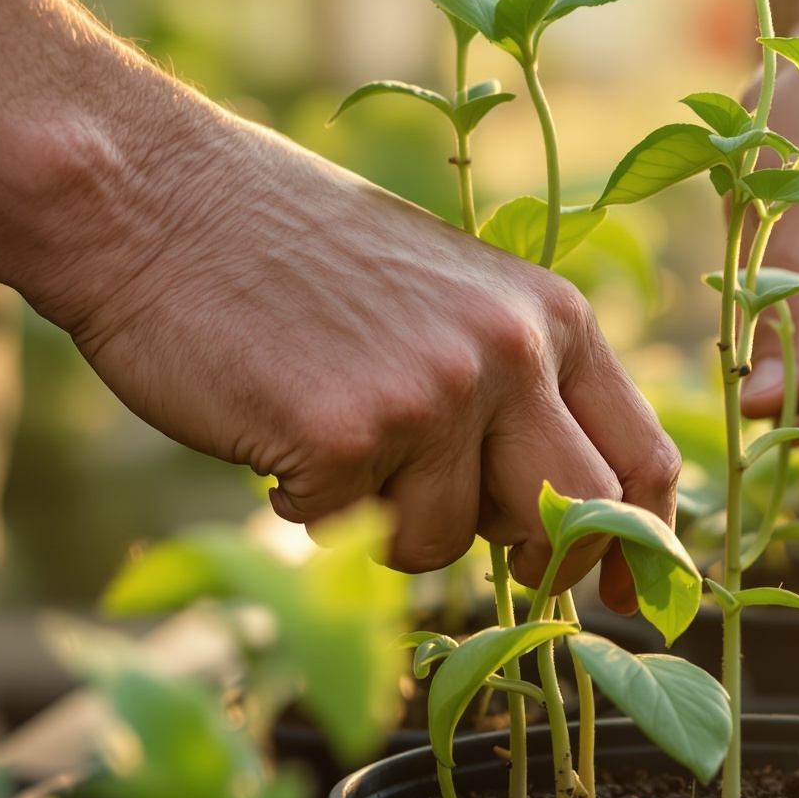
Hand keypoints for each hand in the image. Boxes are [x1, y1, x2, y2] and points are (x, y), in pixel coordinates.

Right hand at [33, 107, 678, 584]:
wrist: (156, 199)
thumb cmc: (290, 253)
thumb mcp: (445, 295)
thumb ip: (512, 383)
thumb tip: (557, 513)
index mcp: (550, 314)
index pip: (642, 460)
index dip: (636, 548)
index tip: (612, 598)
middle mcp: (513, 351)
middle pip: (574, 519)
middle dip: (520, 556)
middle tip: (438, 525)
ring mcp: (435, 393)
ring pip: (446, 546)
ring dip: (382, 522)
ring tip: (324, 429)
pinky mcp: (349, 434)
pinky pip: (348, 536)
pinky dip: (304, 506)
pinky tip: (272, 426)